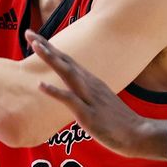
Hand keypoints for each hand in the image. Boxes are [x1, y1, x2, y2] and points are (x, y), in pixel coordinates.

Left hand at [27, 30, 166, 160]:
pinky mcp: (89, 114)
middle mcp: (90, 85)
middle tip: (28, 32)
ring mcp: (89, 98)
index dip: (51, 49)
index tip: (35, 38)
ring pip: (67, 74)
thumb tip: (74, 93)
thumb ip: (87, 95)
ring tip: (35, 47)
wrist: (138, 134)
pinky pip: (69, 100)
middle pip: (65, 61)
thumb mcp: (101, 102)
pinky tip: (40, 85)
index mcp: (91, 82)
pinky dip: (54, 91)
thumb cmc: (119, 122)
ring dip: (51, 59)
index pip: (68, 61)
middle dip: (46, 47)